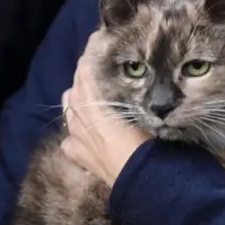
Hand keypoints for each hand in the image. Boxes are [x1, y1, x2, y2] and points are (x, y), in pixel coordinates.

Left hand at [61, 31, 149, 185]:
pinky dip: (73, 135)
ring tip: (84, 93)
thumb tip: (152, 85)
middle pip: (76, 91)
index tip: (98, 38)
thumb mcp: (154, 118)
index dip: (91, 55)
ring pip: (69, 114)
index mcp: (100, 108)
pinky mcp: (84, 160)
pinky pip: (70, 143)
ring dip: (75, 100)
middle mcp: (85, 122)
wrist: (148, 187)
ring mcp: (81, 141)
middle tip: (94, 63)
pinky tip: (78, 135)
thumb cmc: (155, 148)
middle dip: (83, 75)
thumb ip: (146, 100)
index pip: (88, 74)